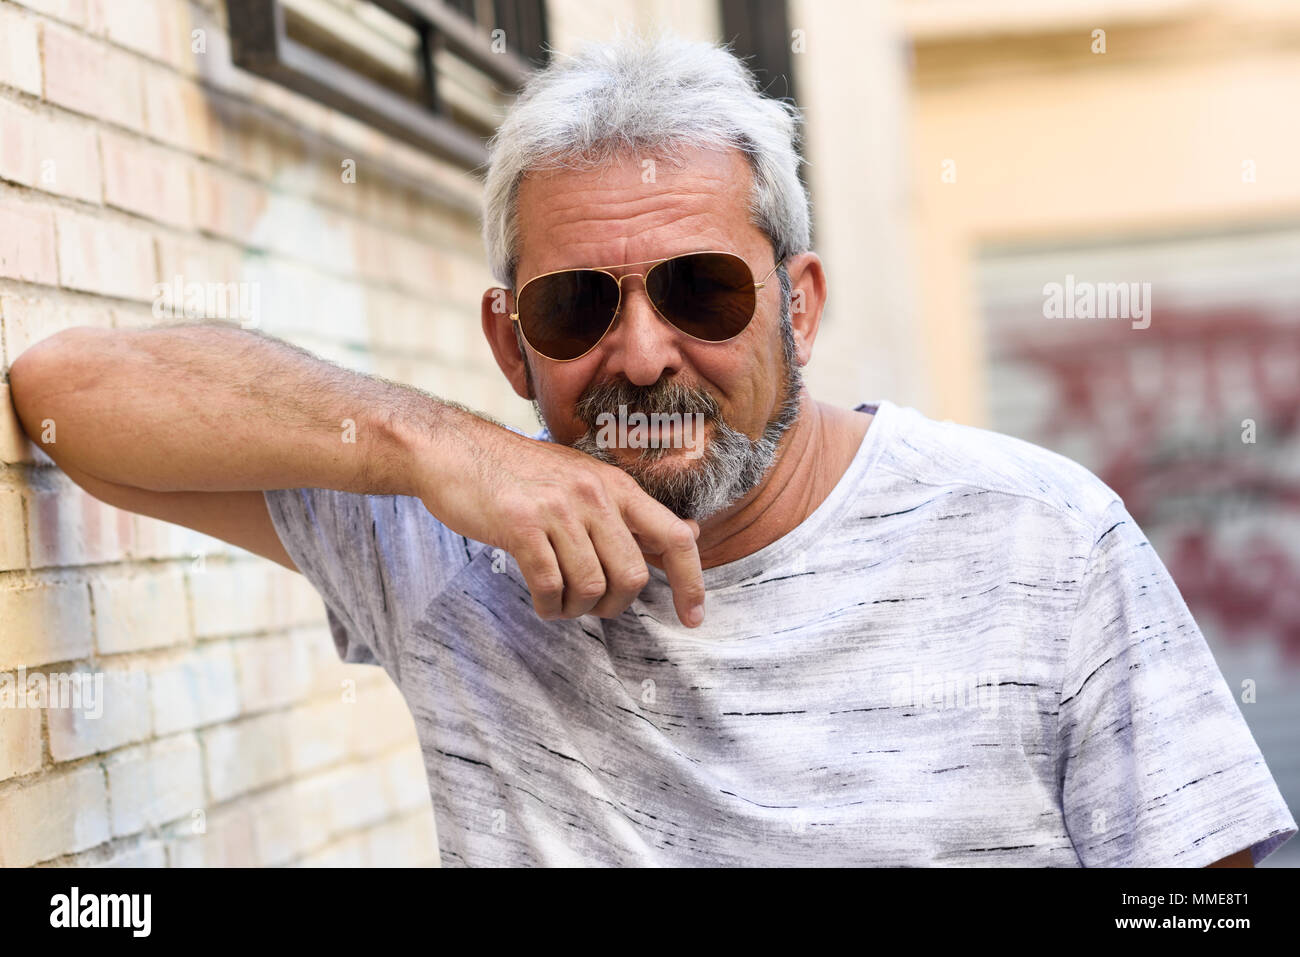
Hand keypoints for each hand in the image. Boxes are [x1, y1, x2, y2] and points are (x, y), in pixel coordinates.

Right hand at [421, 416, 705, 626]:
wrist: (456, 452)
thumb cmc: (521, 475)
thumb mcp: (585, 480)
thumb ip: (631, 511)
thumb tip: (691, 535)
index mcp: (616, 486)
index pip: (674, 537)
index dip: (691, 582)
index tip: (693, 618)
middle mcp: (594, 495)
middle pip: (632, 575)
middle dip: (615, 604)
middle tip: (593, 606)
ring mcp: (558, 509)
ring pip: (591, 586)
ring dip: (576, 609)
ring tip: (560, 602)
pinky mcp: (522, 525)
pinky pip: (550, 586)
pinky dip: (549, 606)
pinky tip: (542, 602)